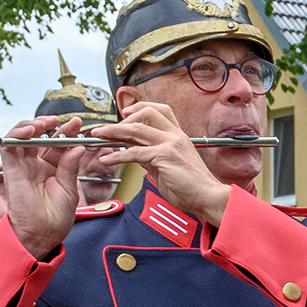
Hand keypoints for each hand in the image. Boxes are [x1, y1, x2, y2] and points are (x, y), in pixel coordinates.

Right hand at [0, 120, 84, 257]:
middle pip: (39, 137)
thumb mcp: (69, 190)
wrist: (39, 236)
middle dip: (48, 125)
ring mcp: (22, 166)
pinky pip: (8, 146)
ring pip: (21, 137)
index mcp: (53, 170)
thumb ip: (70, 167)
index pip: (58, 145)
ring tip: (43, 123)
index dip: (66, 132)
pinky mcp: (9, 169)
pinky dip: (16, 135)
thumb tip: (78, 146)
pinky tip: (30, 131)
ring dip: (31, 125)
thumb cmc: (55, 219)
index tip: (77, 124)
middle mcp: (36, 165)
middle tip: (59, 120)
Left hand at [82, 101, 228, 224]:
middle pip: (145, 113)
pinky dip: (117, 155)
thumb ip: (152, 156)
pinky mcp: (164, 157)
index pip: (157, 110)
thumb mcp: (168, 166)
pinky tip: (107, 160)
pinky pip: (135, 152)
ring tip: (99, 137)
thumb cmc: (192, 187)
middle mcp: (175, 135)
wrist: (208, 198)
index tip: (124, 115)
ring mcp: (170, 144)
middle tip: (105, 128)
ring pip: (136, 129)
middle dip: (121, 119)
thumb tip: (134, 151)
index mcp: (177, 136)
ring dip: (113, 131)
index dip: (138, 109)